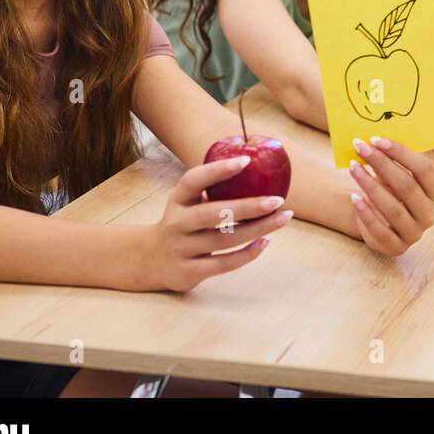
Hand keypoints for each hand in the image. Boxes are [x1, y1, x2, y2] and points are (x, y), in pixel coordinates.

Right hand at [142, 155, 292, 291]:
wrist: (150, 260)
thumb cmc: (183, 224)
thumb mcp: (187, 203)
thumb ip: (213, 191)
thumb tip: (259, 173)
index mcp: (177, 200)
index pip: (193, 181)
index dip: (218, 170)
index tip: (246, 161)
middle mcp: (176, 223)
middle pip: (213, 213)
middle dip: (249, 207)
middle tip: (278, 200)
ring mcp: (181, 249)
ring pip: (224, 240)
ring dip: (258, 229)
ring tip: (282, 218)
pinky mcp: (188, 272)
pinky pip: (224, 264)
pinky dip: (248, 254)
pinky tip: (265, 242)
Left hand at [348, 137, 433, 255]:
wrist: (380, 223)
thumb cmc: (390, 193)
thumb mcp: (395, 177)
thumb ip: (391, 161)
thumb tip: (374, 139)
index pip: (424, 169)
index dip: (401, 152)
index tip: (377, 139)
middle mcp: (430, 214)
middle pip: (407, 186)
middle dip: (382, 163)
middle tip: (361, 147)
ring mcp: (415, 233)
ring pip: (394, 208)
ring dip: (370, 185)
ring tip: (353, 167)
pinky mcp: (397, 247)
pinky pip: (381, 231)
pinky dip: (366, 214)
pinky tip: (354, 197)